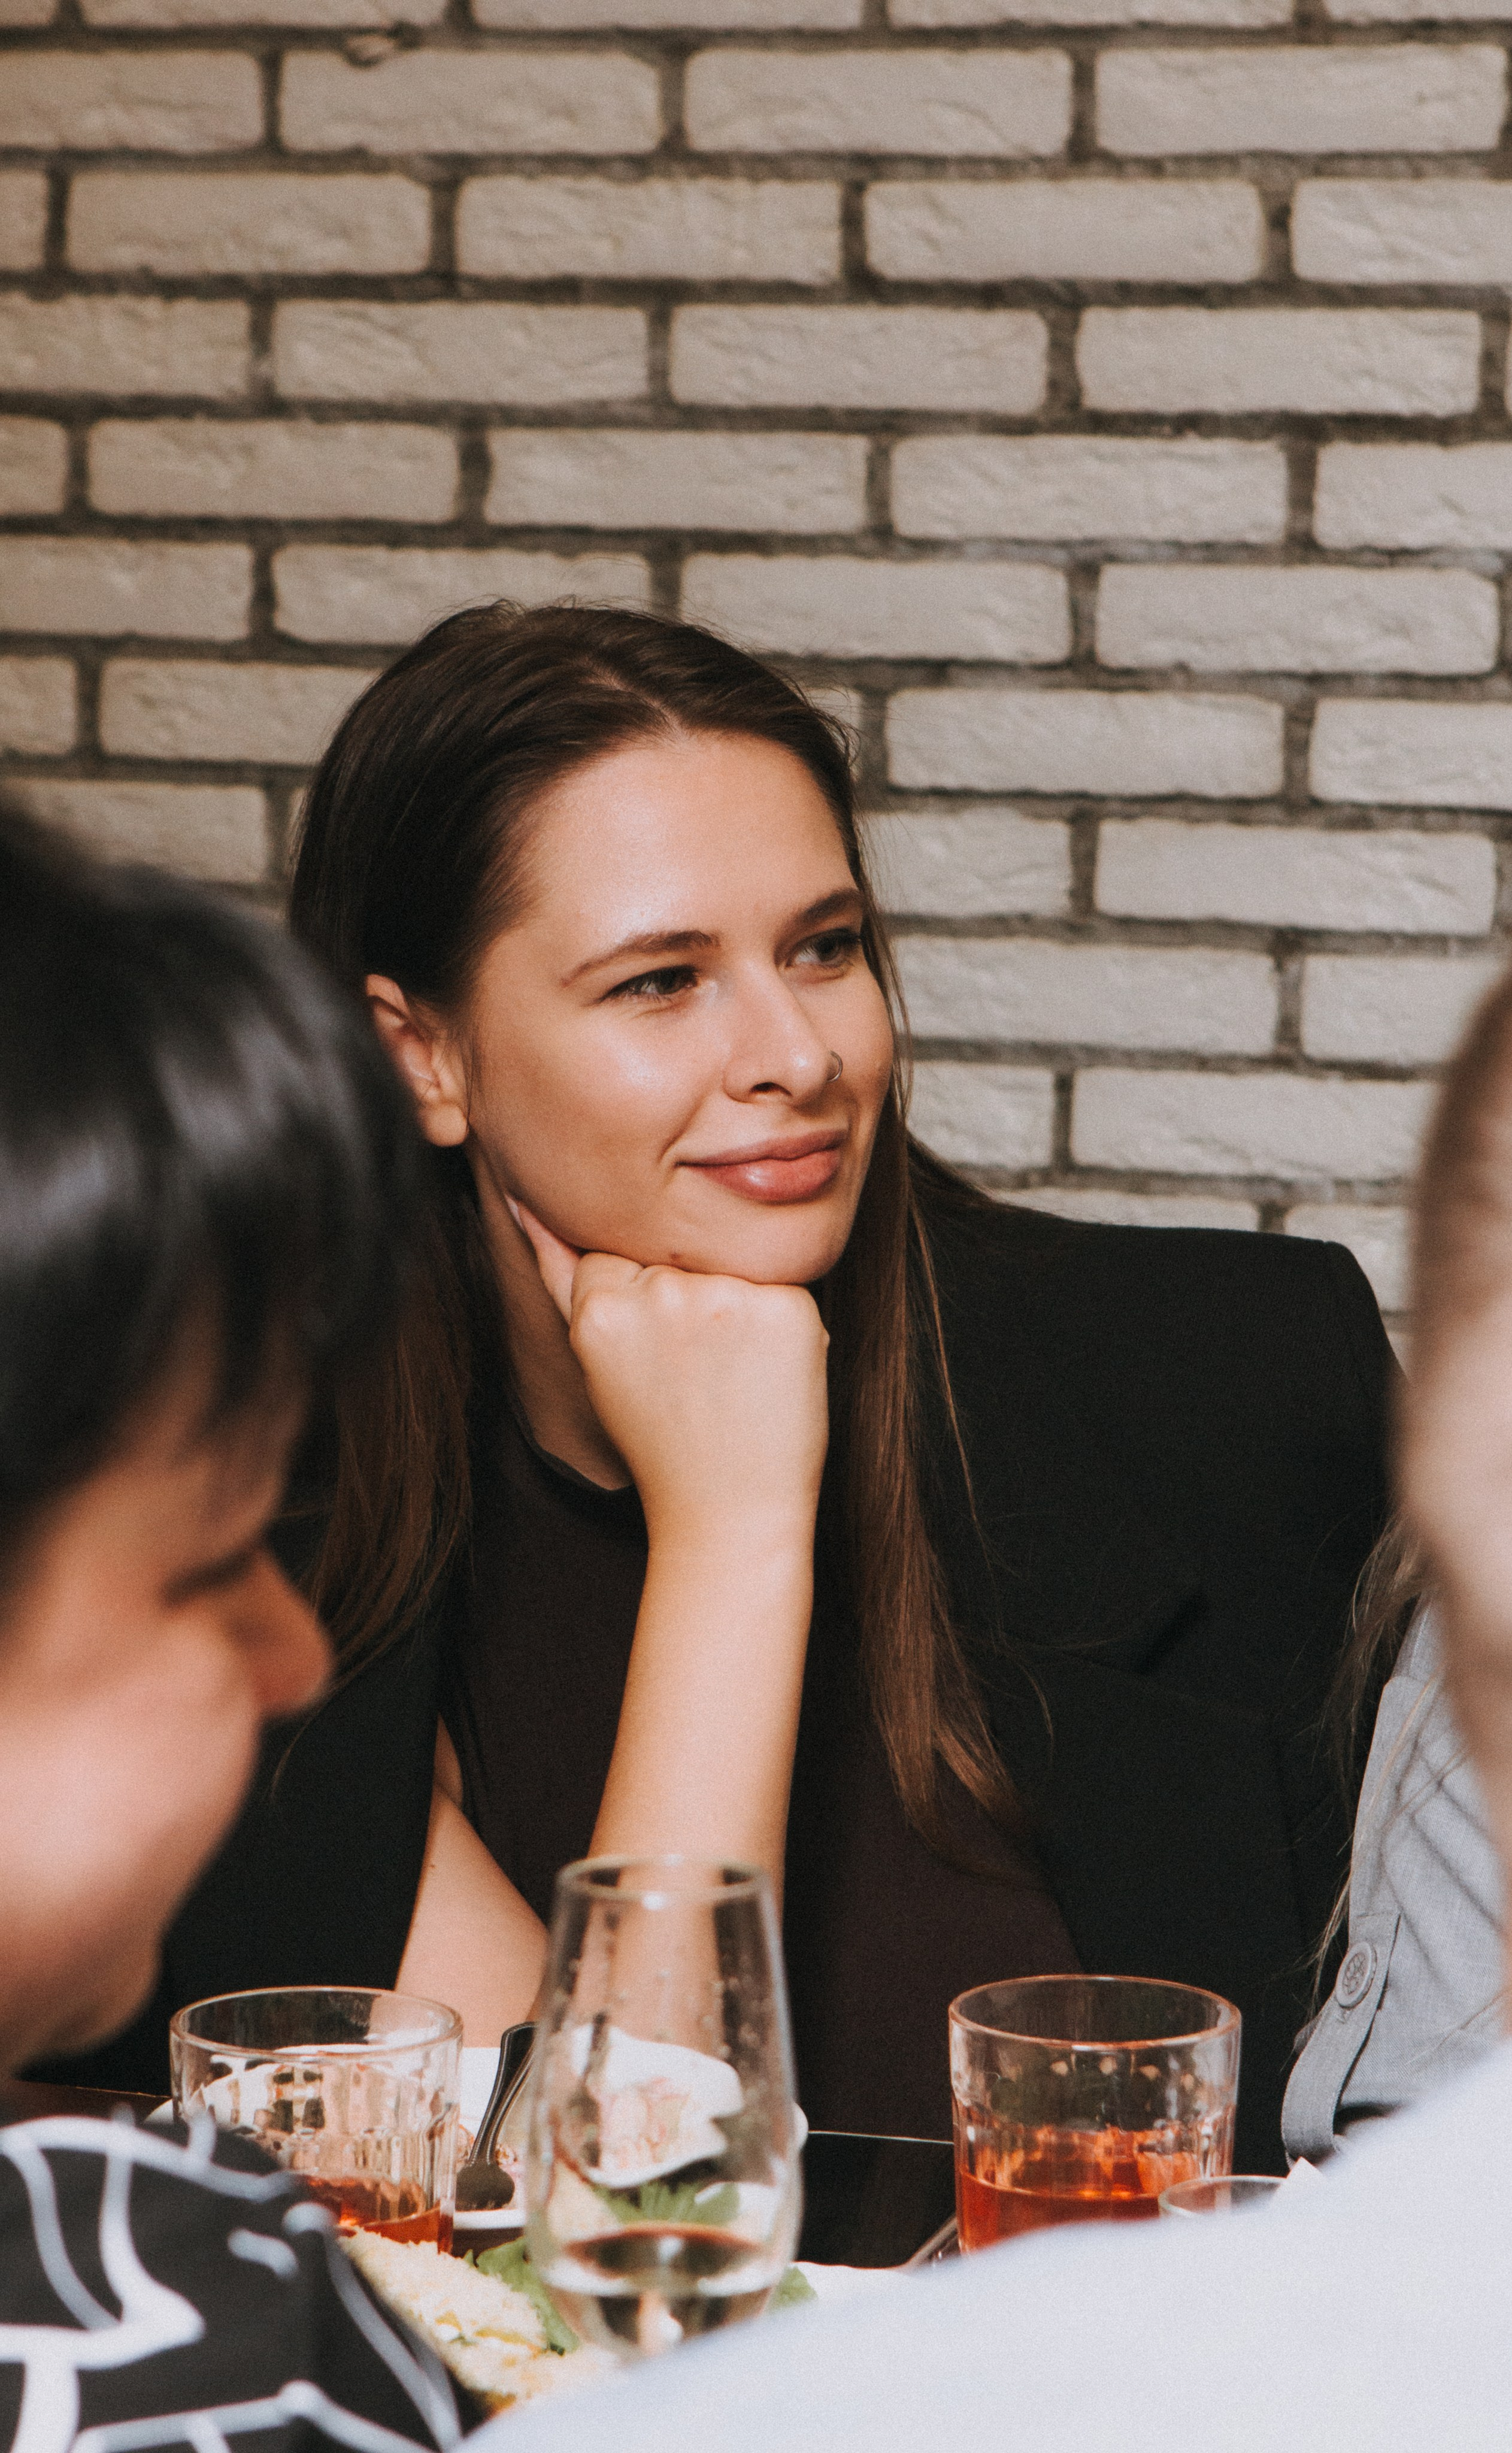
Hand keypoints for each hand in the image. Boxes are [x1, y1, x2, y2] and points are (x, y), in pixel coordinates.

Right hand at [508, 1201, 828, 1549]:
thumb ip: (561, 1274)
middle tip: (697, 1372)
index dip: (644, 1301)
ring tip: (731, 1375)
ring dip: (738, 1305)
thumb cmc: (660, 1435)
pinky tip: (767, 1373)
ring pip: (732, 1263)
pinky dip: (783, 1325)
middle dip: (690, 1299)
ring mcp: (727, 1299)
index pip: (619, 1251)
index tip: (657, 1354)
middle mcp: (660, 1294)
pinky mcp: (788, 1309)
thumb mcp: (594, 1356)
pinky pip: (786, 1284)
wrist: (728, 1512)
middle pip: (676, 1253)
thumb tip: (527, 1201)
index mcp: (601, 1305)